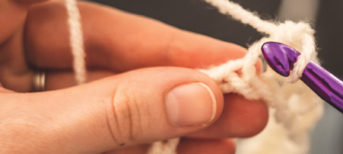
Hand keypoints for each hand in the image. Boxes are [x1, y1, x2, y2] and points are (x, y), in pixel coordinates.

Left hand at [0, 0, 266, 152]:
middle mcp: (3, 45)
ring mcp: (16, 93)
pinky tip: (190, 149)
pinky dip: (143, 145)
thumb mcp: (24, 136)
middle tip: (243, 98)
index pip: (93, 12)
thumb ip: (112, 112)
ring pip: (111, 98)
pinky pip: (95, 132)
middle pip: (113, 53)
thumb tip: (194, 97)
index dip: (163, 35)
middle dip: (182, 83)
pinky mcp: (33, 134)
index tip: (227, 56)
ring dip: (173, 119)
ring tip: (232, 130)